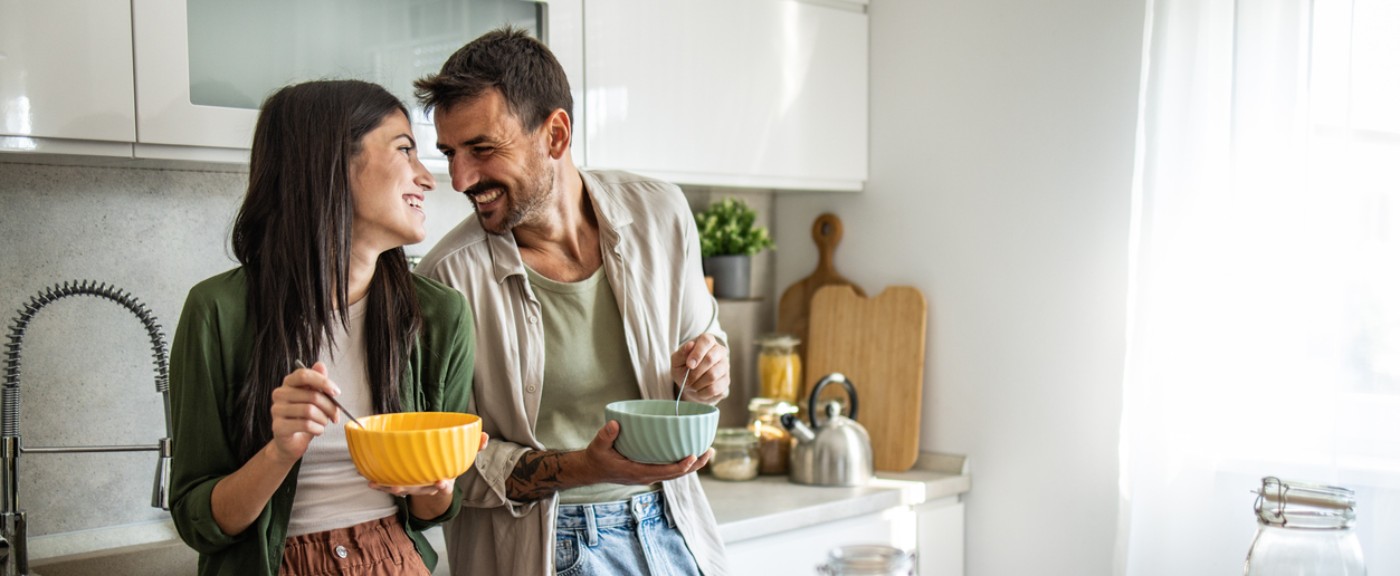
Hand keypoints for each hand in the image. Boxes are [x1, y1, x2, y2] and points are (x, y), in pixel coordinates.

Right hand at [267, 361, 339, 463]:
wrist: (292, 442)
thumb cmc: (304, 418)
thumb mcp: (314, 399)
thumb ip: (318, 383)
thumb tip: (321, 365)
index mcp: (289, 383)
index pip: (304, 375)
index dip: (323, 381)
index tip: (336, 392)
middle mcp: (279, 394)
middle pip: (312, 395)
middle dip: (330, 407)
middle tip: (335, 415)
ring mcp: (276, 410)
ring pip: (309, 411)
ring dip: (323, 419)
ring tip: (324, 422)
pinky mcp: (278, 426)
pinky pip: (305, 425)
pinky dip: (318, 429)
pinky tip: (318, 431)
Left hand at [366, 431, 489, 495]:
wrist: (437, 481)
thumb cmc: (449, 464)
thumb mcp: (463, 456)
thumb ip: (475, 447)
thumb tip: (485, 436)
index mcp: (444, 480)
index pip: (445, 485)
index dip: (443, 485)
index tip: (442, 482)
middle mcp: (427, 487)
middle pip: (418, 490)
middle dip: (409, 489)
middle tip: (400, 487)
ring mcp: (414, 487)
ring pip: (401, 489)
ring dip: (389, 487)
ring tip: (378, 483)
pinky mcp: (402, 484)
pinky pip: (390, 486)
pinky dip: (380, 484)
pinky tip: (369, 479)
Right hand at [583, 421, 712, 484]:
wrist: (592, 470)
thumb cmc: (597, 458)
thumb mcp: (598, 446)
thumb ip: (606, 435)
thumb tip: (614, 424)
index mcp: (638, 472)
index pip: (665, 472)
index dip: (681, 466)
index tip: (693, 456)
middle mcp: (647, 476)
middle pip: (677, 474)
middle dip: (695, 465)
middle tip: (710, 451)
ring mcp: (649, 475)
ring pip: (677, 473)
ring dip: (693, 465)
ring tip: (708, 451)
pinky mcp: (650, 471)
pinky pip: (671, 469)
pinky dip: (683, 463)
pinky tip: (692, 452)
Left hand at [671, 333, 728, 403]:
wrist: (690, 384)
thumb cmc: (684, 368)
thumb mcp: (677, 360)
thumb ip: (682, 353)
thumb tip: (690, 345)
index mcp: (707, 341)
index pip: (707, 341)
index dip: (697, 353)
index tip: (689, 365)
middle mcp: (720, 351)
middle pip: (710, 359)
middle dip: (695, 372)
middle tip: (686, 379)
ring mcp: (725, 366)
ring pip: (712, 375)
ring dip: (697, 383)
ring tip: (691, 385)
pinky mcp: (726, 381)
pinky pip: (714, 388)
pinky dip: (702, 392)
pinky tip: (698, 390)